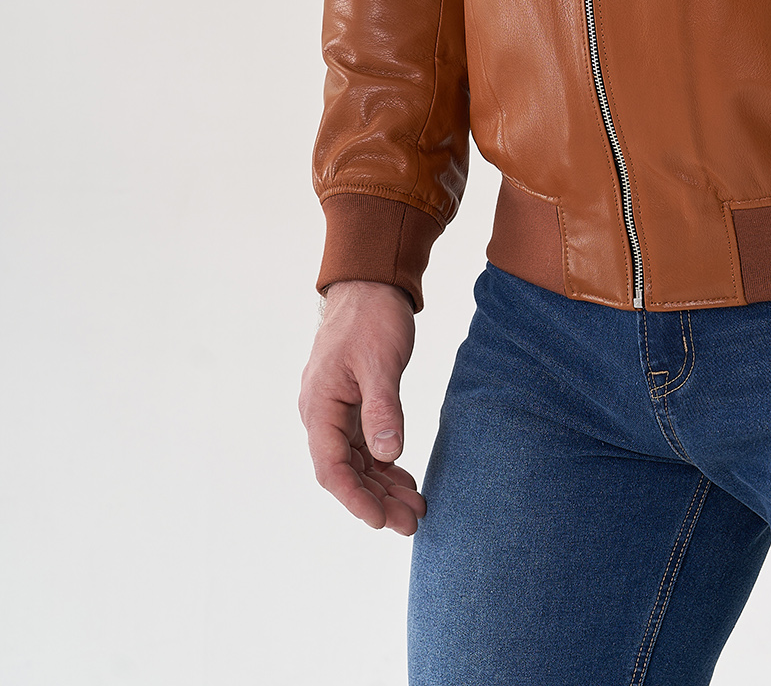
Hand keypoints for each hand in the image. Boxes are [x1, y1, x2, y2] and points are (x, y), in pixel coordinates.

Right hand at [298, 279, 426, 534]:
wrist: (371, 283)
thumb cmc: (371, 316)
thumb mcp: (380, 361)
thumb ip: (383, 409)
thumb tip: (388, 454)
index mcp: (320, 406)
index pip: (332, 468)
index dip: (356, 499)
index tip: (382, 521)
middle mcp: (322, 414)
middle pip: (346, 472)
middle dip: (377, 500)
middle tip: (412, 522)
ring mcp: (337, 411)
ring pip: (357, 462)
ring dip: (383, 487)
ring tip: (415, 508)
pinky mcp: (353, 405)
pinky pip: (365, 446)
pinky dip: (385, 465)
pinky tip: (406, 479)